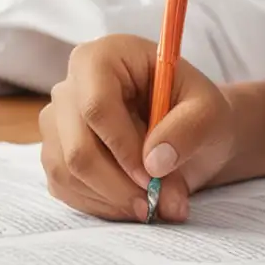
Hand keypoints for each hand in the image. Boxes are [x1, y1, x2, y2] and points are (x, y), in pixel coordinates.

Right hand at [40, 35, 237, 223]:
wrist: (190, 132)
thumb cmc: (196, 111)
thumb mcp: (209, 112)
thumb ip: (189, 130)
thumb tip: (154, 163)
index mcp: (104, 57)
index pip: (96, 106)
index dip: (122, 147)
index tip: (153, 177)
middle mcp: (70, 86)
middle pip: (77, 148)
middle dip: (120, 186)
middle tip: (158, 204)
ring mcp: (57, 123)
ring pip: (68, 175)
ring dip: (115, 200)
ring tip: (157, 203)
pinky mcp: (55, 155)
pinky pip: (67, 191)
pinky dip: (103, 206)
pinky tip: (134, 202)